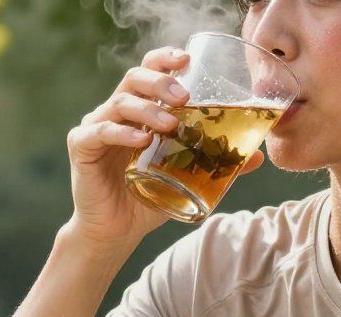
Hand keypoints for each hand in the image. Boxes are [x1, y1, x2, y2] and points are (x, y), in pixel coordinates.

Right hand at [65, 45, 264, 247]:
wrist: (117, 233)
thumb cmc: (148, 201)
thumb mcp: (187, 179)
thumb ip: (216, 163)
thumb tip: (258, 156)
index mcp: (138, 112)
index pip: (148, 72)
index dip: (164, 60)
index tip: (187, 59)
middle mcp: (115, 112)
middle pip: (134, 79)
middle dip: (161, 81)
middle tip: (184, 96)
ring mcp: (96, 126)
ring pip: (120, 102)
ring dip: (148, 109)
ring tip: (170, 124)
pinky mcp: (82, 146)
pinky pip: (101, 131)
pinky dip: (122, 132)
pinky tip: (142, 140)